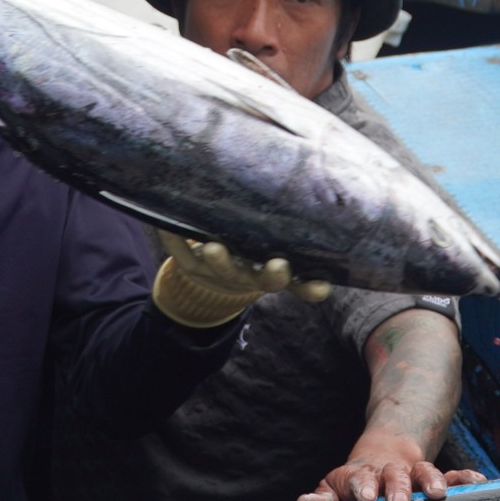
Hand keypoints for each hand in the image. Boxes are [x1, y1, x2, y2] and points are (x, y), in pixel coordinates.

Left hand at [150, 232, 331, 327]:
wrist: (211, 279)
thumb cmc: (254, 254)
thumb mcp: (280, 249)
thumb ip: (301, 246)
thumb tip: (333, 213)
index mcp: (270, 275)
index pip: (293, 283)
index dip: (307, 287)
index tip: (320, 283)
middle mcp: (246, 276)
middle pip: (258, 279)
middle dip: (268, 274)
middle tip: (277, 264)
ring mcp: (218, 272)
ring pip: (221, 268)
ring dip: (219, 260)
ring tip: (215, 247)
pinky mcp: (190, 265)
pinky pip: (181, 255)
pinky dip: (174, 241)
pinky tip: (167, 224)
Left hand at [296, 433, 486, 500]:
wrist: (381, 455)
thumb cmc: (354, 485)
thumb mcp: (335, 488)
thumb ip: (322, 498)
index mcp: (362, 476)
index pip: (359, 477)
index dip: (362, 485)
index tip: (365, 497)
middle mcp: (389, 472)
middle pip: (393, 474)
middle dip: (396, 486)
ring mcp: (413, 473)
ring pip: (423, 471)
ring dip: (429, 480)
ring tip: (436, 494)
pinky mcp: (435, 478)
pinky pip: (452, 475)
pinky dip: (464, 478)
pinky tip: (477, 481)